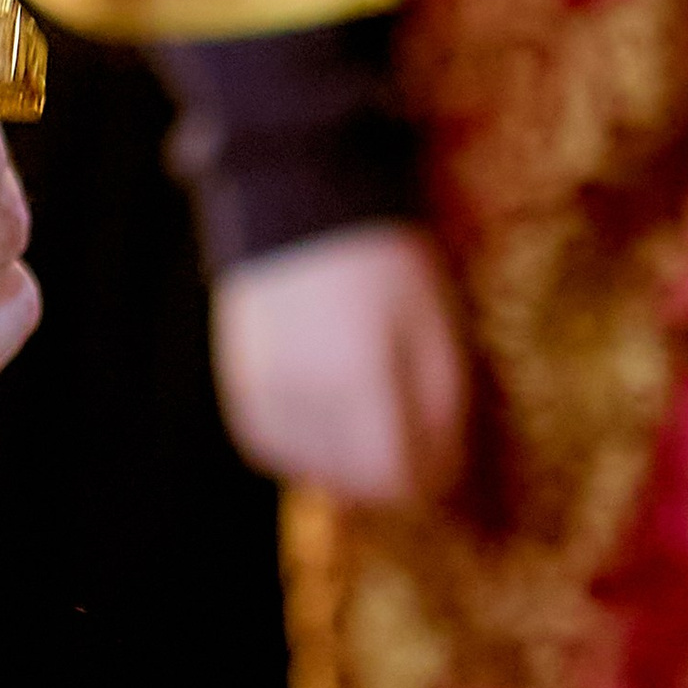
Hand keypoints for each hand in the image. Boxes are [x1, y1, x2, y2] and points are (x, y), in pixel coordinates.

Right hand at [211, 221, 468, 506]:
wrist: (302, 201)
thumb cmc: (385, 260)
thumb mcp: (437, 324)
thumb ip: (443, 405)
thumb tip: (440, 473)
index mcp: (360, 383)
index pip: (399, 478)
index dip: (431, 479)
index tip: (447, 460)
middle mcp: (304, 400)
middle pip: (356, 485)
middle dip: (392, 475)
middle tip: (415, 441)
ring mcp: (264, 397)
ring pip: (314, 474)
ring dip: (349, 466)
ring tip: (370, 423)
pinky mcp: (241, 390)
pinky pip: (274, 451)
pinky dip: (304, 449)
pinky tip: (327, 417)